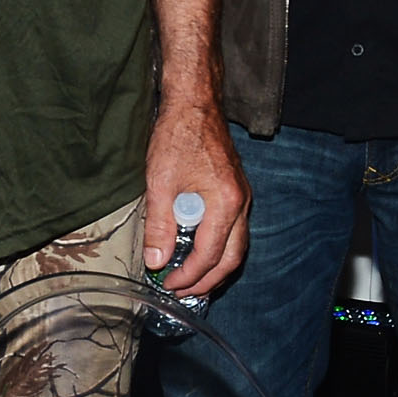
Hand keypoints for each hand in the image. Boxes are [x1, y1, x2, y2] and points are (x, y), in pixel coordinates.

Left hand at [143, 91, 246, 294]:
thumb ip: (159, 225)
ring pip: (236, 245)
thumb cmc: (178, 136)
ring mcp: (241, 196)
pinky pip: (233, 230)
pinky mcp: (235, 191)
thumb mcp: (160, 182)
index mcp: (225, 202)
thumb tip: (156, 261)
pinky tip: (197, 251)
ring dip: (215, 267)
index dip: (188, 276)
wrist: (195, 103)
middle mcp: (240, 203)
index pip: (209, 255)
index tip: (168, 284)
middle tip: (185, 293)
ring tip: (192, 280)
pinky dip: (217, 247)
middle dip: (209, 281)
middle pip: (232, 257)